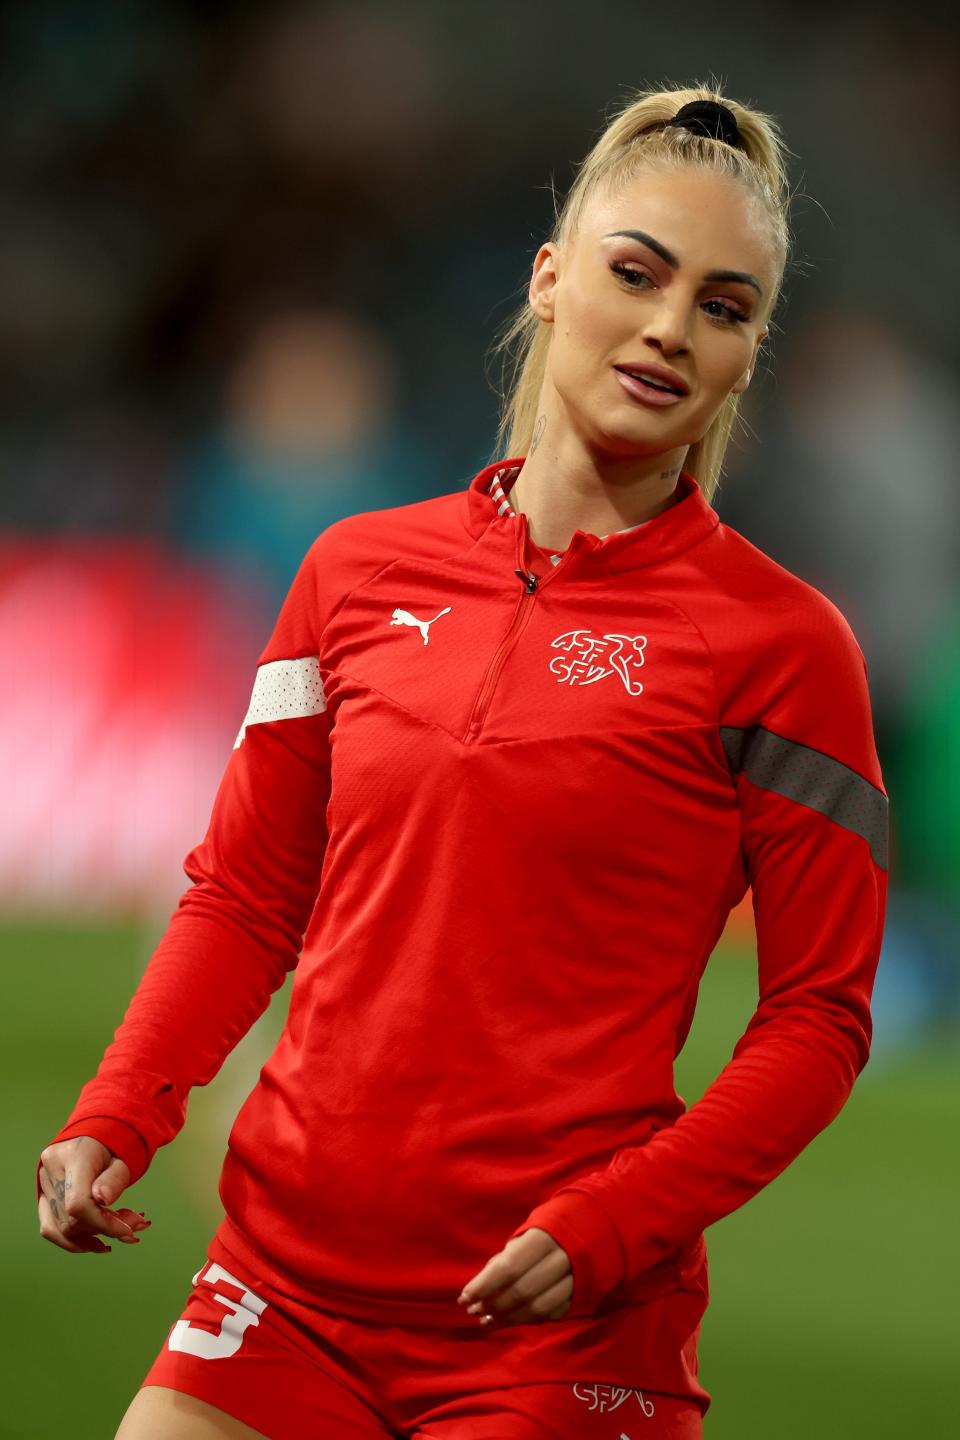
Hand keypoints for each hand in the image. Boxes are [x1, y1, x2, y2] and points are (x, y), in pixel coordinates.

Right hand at [37, 1135, 150, 1253]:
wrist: (99, 1134)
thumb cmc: (115, 1146)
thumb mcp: (124, 1158)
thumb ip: (114, 1179)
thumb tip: (102, 1200)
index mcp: (73, 1155)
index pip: (78, 1203)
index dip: (102, 1223)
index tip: (128, 1230)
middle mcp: (52, 1168)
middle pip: (71, 1218)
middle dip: (105, 1229)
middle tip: (135, 1224)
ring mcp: (44, 1182)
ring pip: (60, 1228)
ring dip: (92, 1238)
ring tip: (120, 1230)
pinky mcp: (43, 1195)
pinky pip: (51, 1228)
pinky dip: (74, 1241)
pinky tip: (98, 1243)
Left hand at [457, 1227, 572, 1326]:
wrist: (594, 1229)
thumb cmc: (548, 1232)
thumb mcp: (525, 1236)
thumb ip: (502, 1261)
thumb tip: (475, 1292)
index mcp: (544, 1238)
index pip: (509, 1267)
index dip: (484, 1285)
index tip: (464, 1298)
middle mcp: (563, 1259)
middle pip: (522, 1291)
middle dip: (494, 1305)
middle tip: (475, 1311)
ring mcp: (576, 1280)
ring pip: (537, 1308)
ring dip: (508, 1318)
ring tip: (488, 1321)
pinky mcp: (581, 1296)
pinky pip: (550, 1315)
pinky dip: (526, 1320)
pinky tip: (510, 1320)